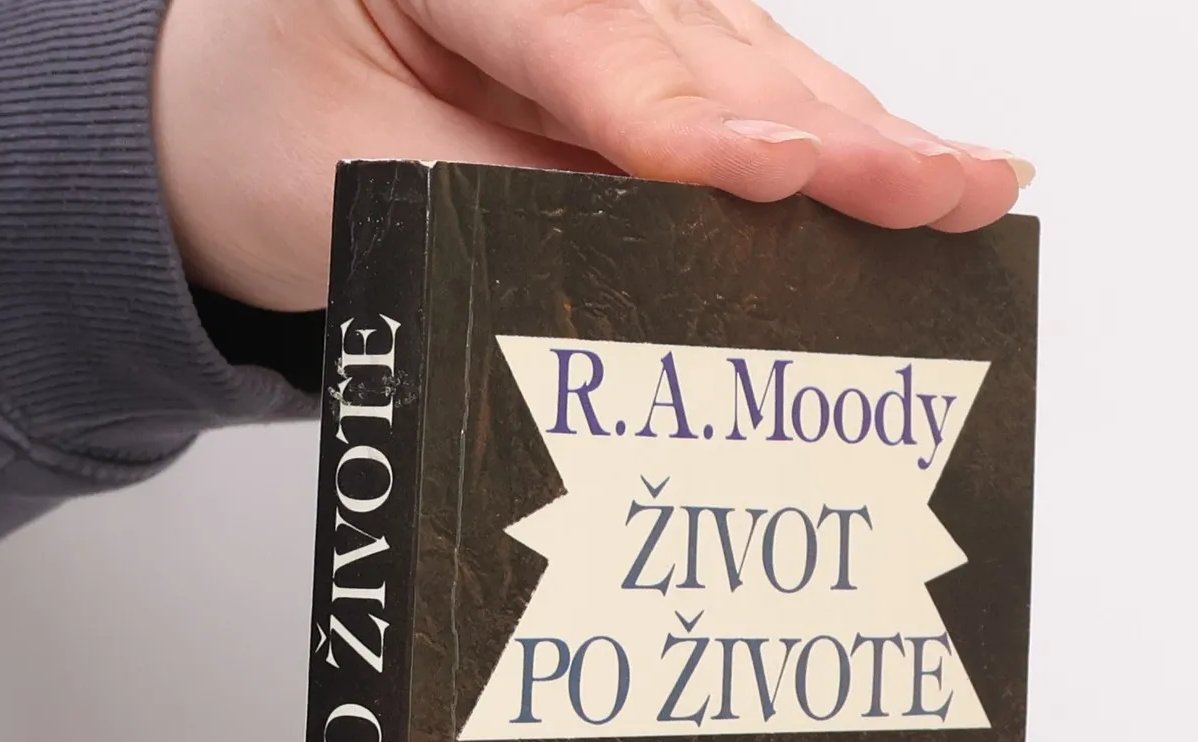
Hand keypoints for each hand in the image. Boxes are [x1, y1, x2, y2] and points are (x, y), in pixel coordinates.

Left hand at [154, 0, 1032, 310]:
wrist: (232, 102)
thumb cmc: (269, 126)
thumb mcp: (347, 178)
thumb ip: (492, 201)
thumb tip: (650, 251)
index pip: (597, 50)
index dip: (700, 131)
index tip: (789, 181)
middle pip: (708, 50)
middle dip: (835, 135)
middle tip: (949, 190)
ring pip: (752, 61)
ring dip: (863, 136)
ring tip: (966, 187)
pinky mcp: (645, 33)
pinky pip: (747, 81)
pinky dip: (831, 133)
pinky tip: (910, 166)